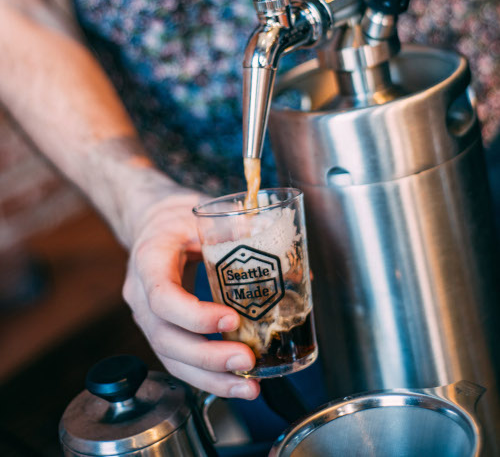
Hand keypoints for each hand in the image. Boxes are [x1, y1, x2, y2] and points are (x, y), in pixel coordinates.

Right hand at [122, 187, 259, 398]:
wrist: (151, 222)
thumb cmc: (176, 217)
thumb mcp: (203, 210)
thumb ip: (236, 225)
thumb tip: (278, 244)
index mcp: (149, 258)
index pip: (161, 296)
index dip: (194, 315)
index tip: (230, 319)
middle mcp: (141, 294)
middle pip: (165, 337)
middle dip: (207, 357)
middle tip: (247, 359)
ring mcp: (148, 316)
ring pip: (170, 357)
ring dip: (210, 378)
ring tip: (249, 386)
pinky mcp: (161, 329)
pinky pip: (179, 360)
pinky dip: (208, 376)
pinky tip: (237, 382)